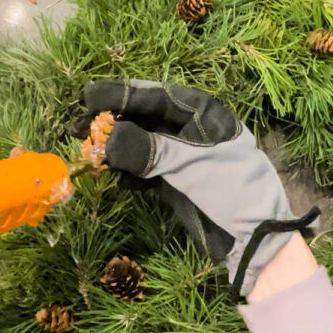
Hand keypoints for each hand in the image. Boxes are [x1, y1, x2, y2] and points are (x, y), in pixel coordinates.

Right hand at [75, 79, 317, 295]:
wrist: (255, 237)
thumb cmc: (232, 189)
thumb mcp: (191, 165)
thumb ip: (148, 150)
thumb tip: (107, 139)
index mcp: (201, 113)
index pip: (154, 96)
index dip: (120, 95)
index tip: (87, 97)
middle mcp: (189, 129)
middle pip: (142, 119)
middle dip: (111, 124)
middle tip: (77, 129)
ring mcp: (181, 156)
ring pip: (139, 145)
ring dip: (115, 150)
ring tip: (90, 156)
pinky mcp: (175, 181)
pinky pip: (143, 170)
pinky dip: (127, 172)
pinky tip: (113, 176)